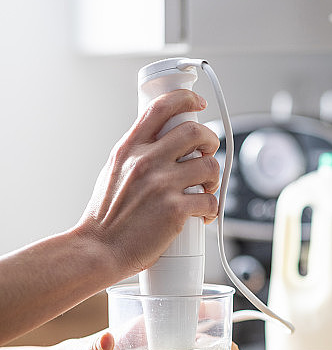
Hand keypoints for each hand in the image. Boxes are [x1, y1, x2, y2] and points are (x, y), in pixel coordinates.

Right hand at [76, 89, 220, 283]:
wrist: (98, 249)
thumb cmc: (104, 218)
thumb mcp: (112, 172)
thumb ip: (136, 155)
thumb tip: (161, 144)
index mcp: (129, 149)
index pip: (161, 108)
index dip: (186, 100)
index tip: (198, 103)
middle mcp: (146, 162)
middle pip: (194, 132)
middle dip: (210, 140)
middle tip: (209, 153)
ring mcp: (161, 185)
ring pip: (209, 166)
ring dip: (214, 178)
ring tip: (205, 189)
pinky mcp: (174, 210)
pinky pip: (209, 201)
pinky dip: (212, 209)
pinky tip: (203, 215)